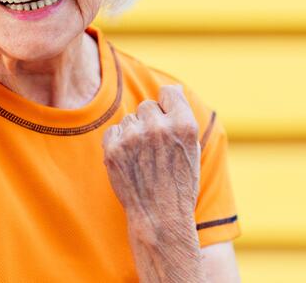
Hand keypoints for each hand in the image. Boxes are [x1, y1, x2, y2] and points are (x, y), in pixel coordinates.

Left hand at [102, 85, 200, 237]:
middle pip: (147, 106)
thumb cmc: (179, 183)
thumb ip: (182, 115)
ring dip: (134, 134)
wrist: (160, 217)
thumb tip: (173, 88)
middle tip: (155, 149)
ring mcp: (134, 137)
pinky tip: (130, 163)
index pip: (169, 92)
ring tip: (144, 160)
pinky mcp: (113, 148)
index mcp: (184, 124)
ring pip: (129, 119)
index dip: (167, 107)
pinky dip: (118, 144)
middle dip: (149, 122)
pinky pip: (113, 132)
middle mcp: (159, 127)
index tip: (167, 125)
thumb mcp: (191, 148)